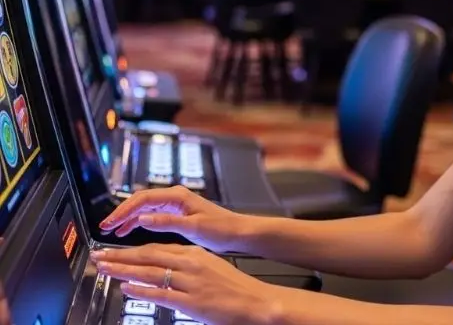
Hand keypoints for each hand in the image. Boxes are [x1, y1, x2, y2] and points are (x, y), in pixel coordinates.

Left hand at [91, 244, 273, 324]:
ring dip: (124, 270)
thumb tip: (167, 268)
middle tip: (100, 256)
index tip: (115, 251)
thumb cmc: (235, 287)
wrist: (256, 300)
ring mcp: (190, 282)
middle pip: (148, 257)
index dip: (132, 250)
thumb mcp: (210, 267)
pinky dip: (142, 290)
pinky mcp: (191, 301)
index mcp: (195, 254)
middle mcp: (190, 264)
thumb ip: (188, 266)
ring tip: (106, 269)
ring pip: (150, 273)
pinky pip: (161, 294)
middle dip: (120, 256)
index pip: (156, 249)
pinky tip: (127, 288)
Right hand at [100, 186, 248, 253]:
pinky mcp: (178, 213)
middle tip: (105, 227)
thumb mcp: (193, 227)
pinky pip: (153, 214)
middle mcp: (176, 196)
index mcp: (178, 196)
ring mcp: (176, 204)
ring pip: (145, 207)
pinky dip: (139, 221)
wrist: (238, 232)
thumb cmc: (221, 228)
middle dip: (122, 213)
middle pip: (141, 201)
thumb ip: (167, 222)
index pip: (143, 199)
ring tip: (113, 230)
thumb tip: (143, 219)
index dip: (123, 211)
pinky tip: (131, 230)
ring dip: (129, 217)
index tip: (110, 223)